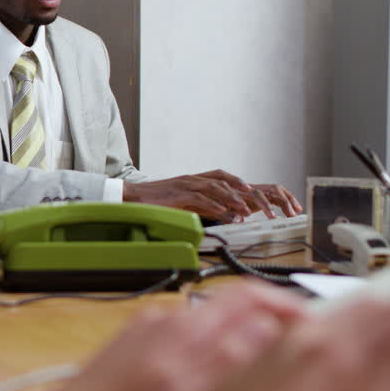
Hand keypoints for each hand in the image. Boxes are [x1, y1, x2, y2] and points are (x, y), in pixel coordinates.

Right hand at [123, 170, 300, 220]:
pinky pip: (200, 198)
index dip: (237, 181)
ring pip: (214, 188)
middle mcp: (192, 179)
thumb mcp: (184, 203)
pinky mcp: (178, 195)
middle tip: (256, 199)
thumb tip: (224, 214)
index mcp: (194, 179)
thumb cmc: (157, 201)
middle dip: (240, 189)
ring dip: (231, 198)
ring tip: (245, 209)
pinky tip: (223, 211)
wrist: (133, 197)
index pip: (221, 176)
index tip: (251, 190)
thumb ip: (204, 206)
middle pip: (222, 180)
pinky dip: (214, 205)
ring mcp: (185, 185)